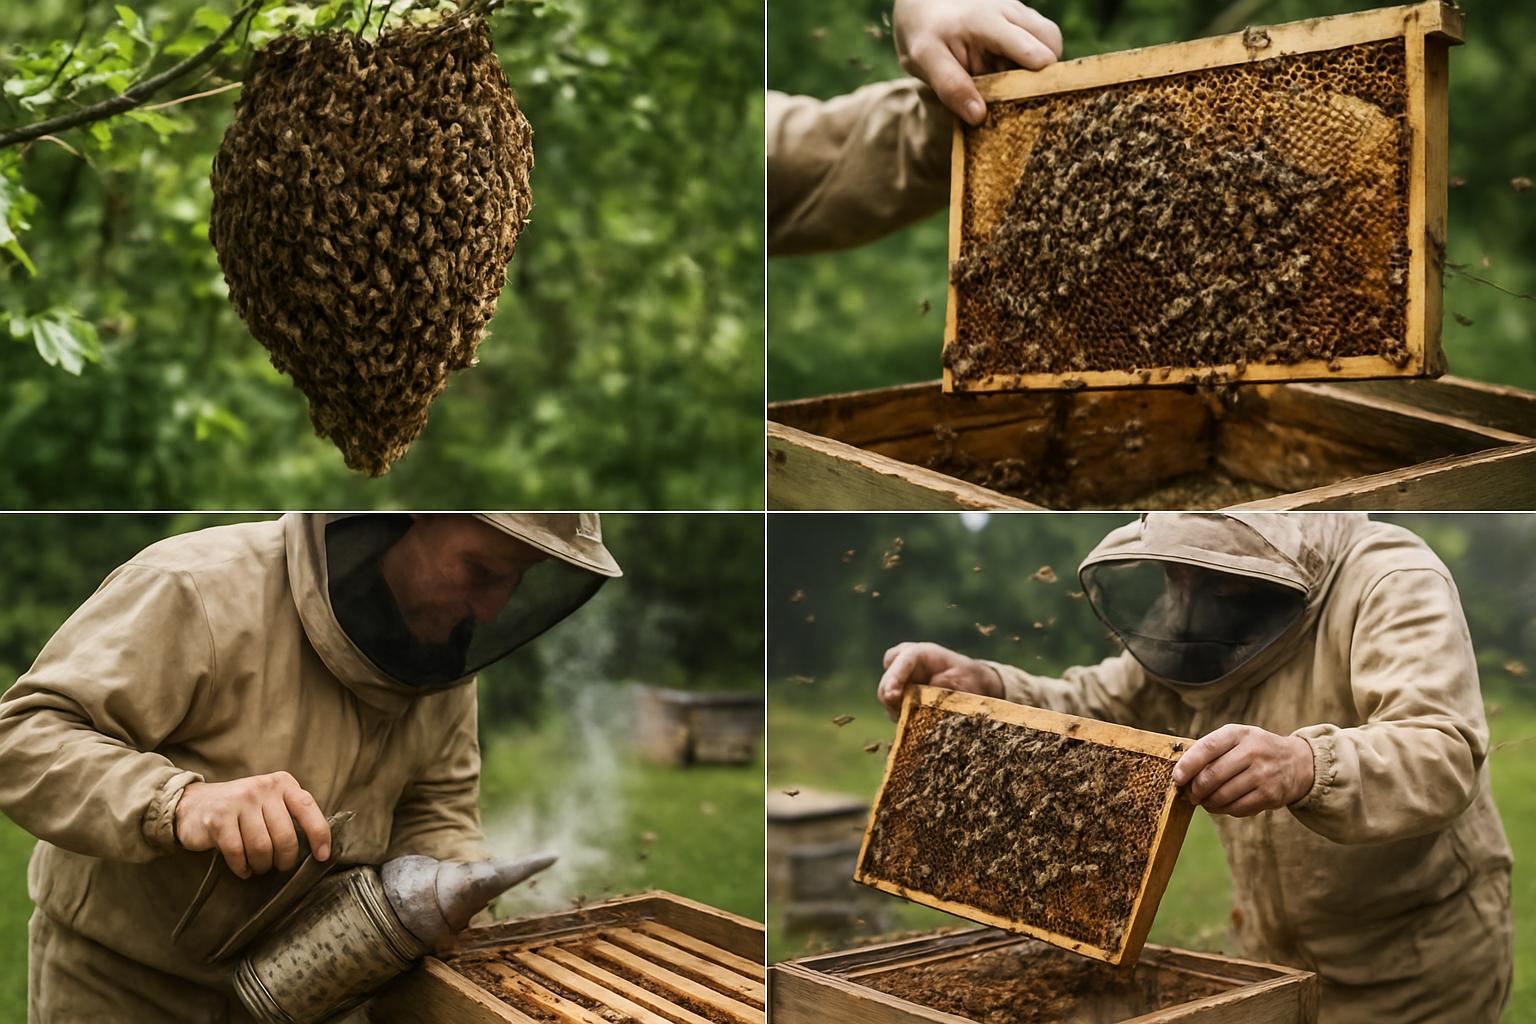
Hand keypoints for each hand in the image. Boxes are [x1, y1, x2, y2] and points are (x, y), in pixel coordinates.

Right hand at [174, 772, 331, 878]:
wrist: (192, 804)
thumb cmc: (241, 809)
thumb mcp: (269, 802)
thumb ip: (290, 815)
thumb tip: (319, 846)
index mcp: (281, 783)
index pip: (308, 808)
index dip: (319, 835)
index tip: (322, 857)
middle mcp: (262, 789)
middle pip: (285, 836)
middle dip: (285, 859)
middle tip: (279, 866)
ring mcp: (239, 802)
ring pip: (262, 847)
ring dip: (262, 865)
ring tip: (259, 867)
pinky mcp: (218, 819)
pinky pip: (237, 853)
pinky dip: (242, 867)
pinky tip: (243, 869)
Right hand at [878, 641, 1002, 718]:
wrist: (969, 685)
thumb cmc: (967, 678)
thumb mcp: (964, 680)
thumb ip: (948, 681)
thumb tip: (931, 684)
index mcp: (922, 653)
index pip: (903, 660)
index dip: (895, 677)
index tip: (893, 696)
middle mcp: (906, 662)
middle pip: (888, 677)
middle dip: (889, 695)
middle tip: (898, 712)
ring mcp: (900, 677)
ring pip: (885, 693)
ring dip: (894, 707)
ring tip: (909, 717)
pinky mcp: (900, 692)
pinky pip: (891, 705)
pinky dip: (898, 713)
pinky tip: (911, 719)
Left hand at [893, 0, 1063, 125]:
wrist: (924, 5)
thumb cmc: (924, 35)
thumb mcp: (925, 61)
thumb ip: (951, 87)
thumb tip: (979, 117)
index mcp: (987, 23)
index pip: (1032, 49)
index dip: (1040, 79)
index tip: (1033, 104)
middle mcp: (1009, 12)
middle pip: (1051, 43)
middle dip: (1043, 74)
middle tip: (1021, 99)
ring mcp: (1018, 13)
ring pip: (1050, 40)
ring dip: (1038, 67)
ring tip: (1012, 85)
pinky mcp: (1020, 19)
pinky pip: (1040, 40)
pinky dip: (1031, 62)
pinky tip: (1008, 74)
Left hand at [1172, 725, 1314, 817]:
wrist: (1298, 762)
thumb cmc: (1255, 750)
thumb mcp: (1237, 738)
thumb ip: (1211, 750)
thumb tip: (1181, 774)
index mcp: (1239, 733)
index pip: (1207, 747)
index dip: (1188, 765)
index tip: (1177, 778)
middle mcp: (1253, 751)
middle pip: (1212, 776)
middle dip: (1195, 789)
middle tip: (1191, 795)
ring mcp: (1263, 774)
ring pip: (1223, 795)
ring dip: (1208, 803)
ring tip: (1204, 801)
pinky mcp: (1271, 795)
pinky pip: (1237, 808)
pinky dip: (1224, 810)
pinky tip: (1221, 806)